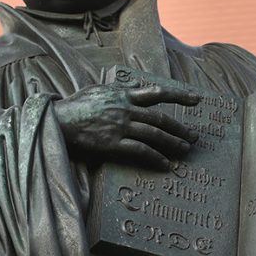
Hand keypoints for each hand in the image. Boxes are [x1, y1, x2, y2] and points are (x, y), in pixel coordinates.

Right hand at [54, 83, 199, 169]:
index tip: (197, 100)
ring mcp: (120, 126)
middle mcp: (125, 109)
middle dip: (180, 128)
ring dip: (173, 143)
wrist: (58, 119)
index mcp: (123, 95)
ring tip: (185, 150)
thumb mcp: (99, 90)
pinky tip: (166, 165)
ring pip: (154, 134)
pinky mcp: (113, 143)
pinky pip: (140, 151)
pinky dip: (156, 158)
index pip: (157, 93)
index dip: (180, 96)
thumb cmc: (76, 105)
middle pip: (160, 118)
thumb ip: (118, 92)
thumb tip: (132, 90)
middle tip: (194, 137)